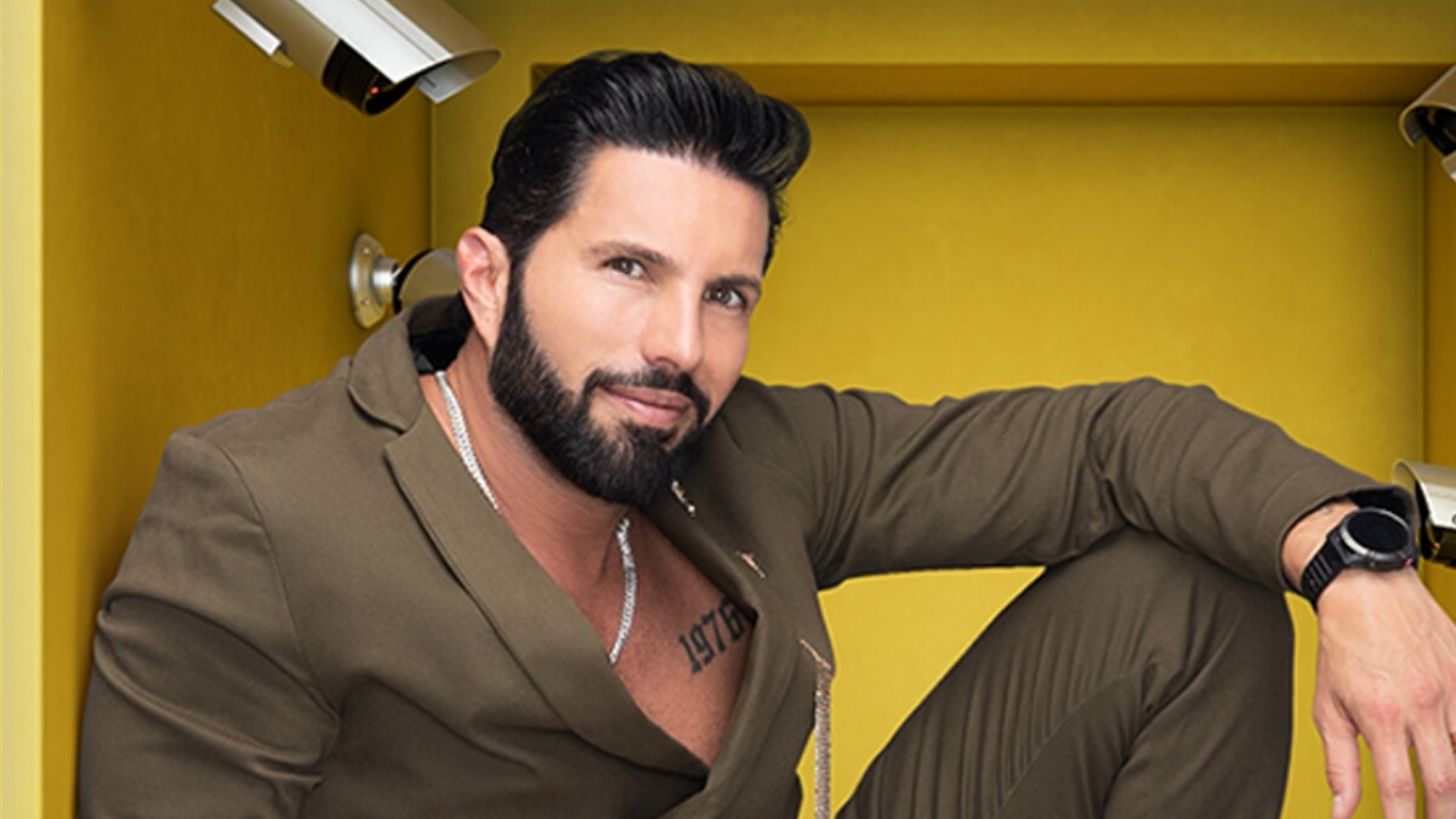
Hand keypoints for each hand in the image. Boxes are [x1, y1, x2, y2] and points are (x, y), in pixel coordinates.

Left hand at [1314, 568, 1455, 818]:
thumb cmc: (1345, 647)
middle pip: (1446, 780)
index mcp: (1382, 714)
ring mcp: (1453, 688)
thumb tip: (1340, 811)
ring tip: (1451, 802)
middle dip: (1444, 815)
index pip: (1397, 787)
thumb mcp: (1329, 706)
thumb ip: (1341, 764)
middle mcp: (1422, 703)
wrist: (1368, 590)